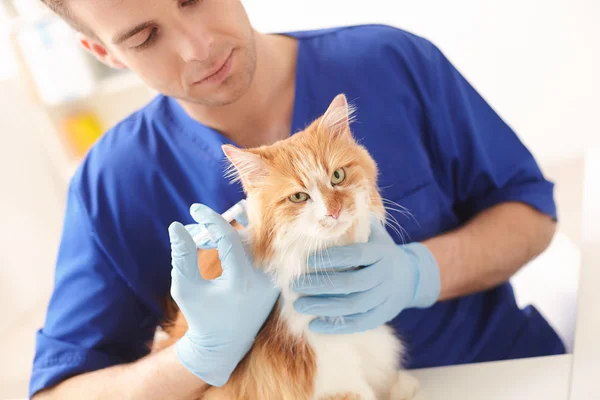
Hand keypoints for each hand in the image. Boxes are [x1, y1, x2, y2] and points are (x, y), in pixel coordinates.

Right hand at [168, 204, 278, 386]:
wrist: (225, 345)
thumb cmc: (201, 316)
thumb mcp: (185, 288)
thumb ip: (181, 256)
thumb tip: (176, 225)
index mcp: (242, 281)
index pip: (229, 237)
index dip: (211, 219)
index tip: (194, 209)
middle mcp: (265, 277)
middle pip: (244, 234)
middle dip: (216, 227)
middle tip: (195, 228)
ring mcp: (274, 277)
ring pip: (254, 240)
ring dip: (228, 233)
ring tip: (202, 239)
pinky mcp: (277, 277)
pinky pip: (262, 249)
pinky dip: (242, 241)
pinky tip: (221, 240)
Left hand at [291, 217, 439, 333]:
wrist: (409, 276)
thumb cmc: (379, 250)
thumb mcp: (373, 233)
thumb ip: (353, 224)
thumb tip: (325, 212)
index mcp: (380, 252)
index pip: (355, 255)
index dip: (331, 259)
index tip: (307, 261)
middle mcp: (384, 276)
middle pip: (350, 283)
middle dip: (319, 285)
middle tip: (295, 286)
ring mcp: (384, 298)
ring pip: (352, 306)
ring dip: (323, 307)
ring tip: (299, 306)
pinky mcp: (382, 315)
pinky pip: (358, 323)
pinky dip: (336, 326)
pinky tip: (314, 325)